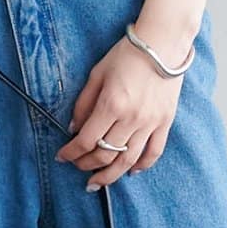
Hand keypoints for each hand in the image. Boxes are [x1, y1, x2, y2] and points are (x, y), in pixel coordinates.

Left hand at [54, 33, 189, 188]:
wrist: (163, 44)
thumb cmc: (127, 54)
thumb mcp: (97, 74)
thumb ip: (83, 103)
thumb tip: (73, 128)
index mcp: (111, 105)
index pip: (85, 140)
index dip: (70, 153)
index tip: (62, 157)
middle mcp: (131, 118)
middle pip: (105, 154)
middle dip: (87, 165)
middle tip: (77, 168)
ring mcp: (150, 123)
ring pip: (128, 160)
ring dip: (110, 175)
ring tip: (98, 183)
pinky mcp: (165, 122)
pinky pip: (153, 152)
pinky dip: (141, 166)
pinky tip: (130, 172)